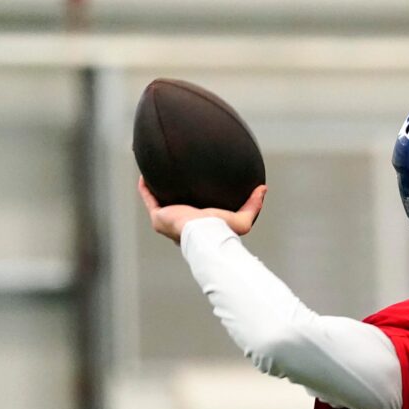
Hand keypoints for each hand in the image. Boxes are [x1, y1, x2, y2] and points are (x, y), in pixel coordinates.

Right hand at [138, 177, 265, 243]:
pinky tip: (144, 175)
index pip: (195, 215)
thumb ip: (253, 205)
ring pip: (160, 202)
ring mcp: (168, 221)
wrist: (205, 235)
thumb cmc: (222, 232)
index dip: (194, 203)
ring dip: (157, 189)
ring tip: (157, 173)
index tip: (197, 189)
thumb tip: (263, 188)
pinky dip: (145, 188)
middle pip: (175, 207)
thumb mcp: (242, 218)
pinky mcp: (158, 217)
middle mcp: (181, 225)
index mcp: (199, 227)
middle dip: (174, 195)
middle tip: (176, 178)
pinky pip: (148, 199)